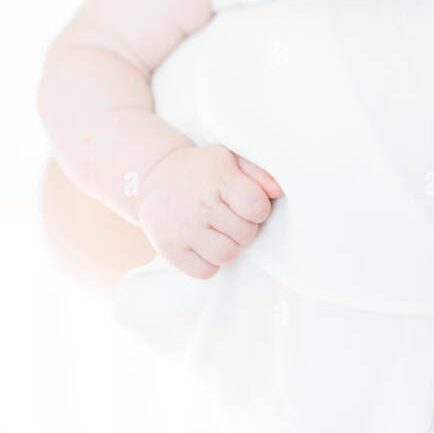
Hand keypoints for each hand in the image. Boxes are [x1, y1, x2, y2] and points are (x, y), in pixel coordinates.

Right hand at [137, 145, 282, 278]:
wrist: (153, 178)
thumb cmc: (201, 171)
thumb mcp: (229, 160)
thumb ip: (258, 174)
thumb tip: (280, 191)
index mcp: (218, 179)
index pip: (257, 207)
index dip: (258, 210)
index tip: (247, 204)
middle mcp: (200, 205)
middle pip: (246, 235)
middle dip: (244, 228)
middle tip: (229, 217)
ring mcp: (183, 230)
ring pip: (227, 256)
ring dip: (228, 247)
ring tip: (218, 232)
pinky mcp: (170, 250)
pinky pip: (205, 272)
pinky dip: (209, 263)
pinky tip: (203, 244)